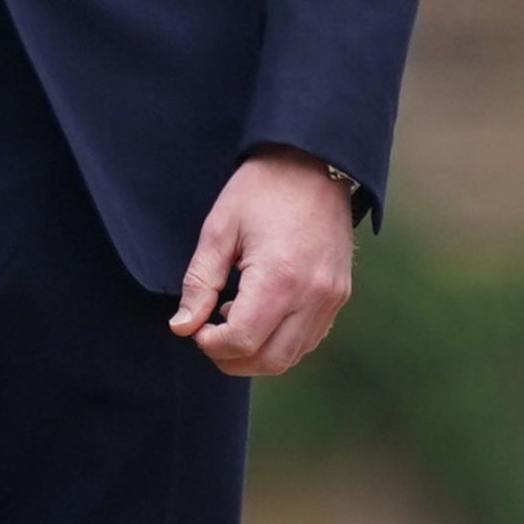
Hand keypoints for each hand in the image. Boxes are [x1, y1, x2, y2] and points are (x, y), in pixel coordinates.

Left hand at [172, 148, 356, 377]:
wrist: (315, 162)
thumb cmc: (262, 190)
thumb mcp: (220, 229)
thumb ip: (200, 283)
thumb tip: (183, 326)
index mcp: (279, 278)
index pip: (241, 342)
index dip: (210, 344)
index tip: (196, 326)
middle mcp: (312, 295)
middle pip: (269, 361)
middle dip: (231, 358)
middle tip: (210, 333)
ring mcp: (331, 297)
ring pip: (291, 356)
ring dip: (257, 353)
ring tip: (237, 318)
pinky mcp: (340, 294)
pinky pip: (310, 339)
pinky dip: (282, 341)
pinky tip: (263, 314)